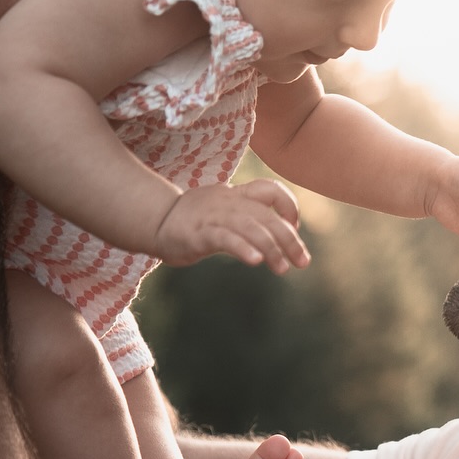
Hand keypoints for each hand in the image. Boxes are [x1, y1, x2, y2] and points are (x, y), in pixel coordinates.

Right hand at [156, 179, 309, 272]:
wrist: (155, 220)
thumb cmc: (195, 220)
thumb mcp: (226, 211)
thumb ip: (251, 219)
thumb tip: (284, 236)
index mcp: (237, 194)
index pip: (271, 189)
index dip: (289, 207)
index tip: (295, 229)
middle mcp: (229, 202)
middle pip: (267, 216)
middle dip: (289, 240)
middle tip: (303, 262)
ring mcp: (213, 217)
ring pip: (250, 228)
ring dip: (271, 249)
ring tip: (282, 269)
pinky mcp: (199, 233)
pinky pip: (225, 238)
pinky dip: (243, 248)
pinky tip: (256, 261)